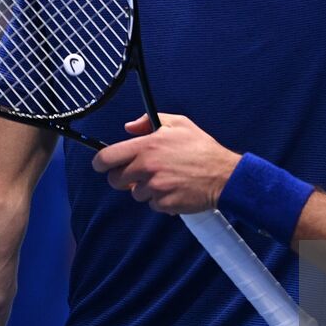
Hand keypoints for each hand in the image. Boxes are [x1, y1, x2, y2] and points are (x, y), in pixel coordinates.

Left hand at [91, 114, 241, 214]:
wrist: (224, 175)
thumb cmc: (201, 148)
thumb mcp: (179, 124)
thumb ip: (149, 121)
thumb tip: (129, 127)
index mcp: (147, 146)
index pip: (107, 157)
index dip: (100, 162)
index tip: (102, 165)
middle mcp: (147, 167)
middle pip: (116, 180)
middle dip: (123, 178)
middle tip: (139, 173)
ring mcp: (155, 188)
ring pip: (135, 193)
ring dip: (146, 189)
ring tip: (166, 178)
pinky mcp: (164, 204)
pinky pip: (152, 204)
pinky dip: (160, 199)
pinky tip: (175, 189)